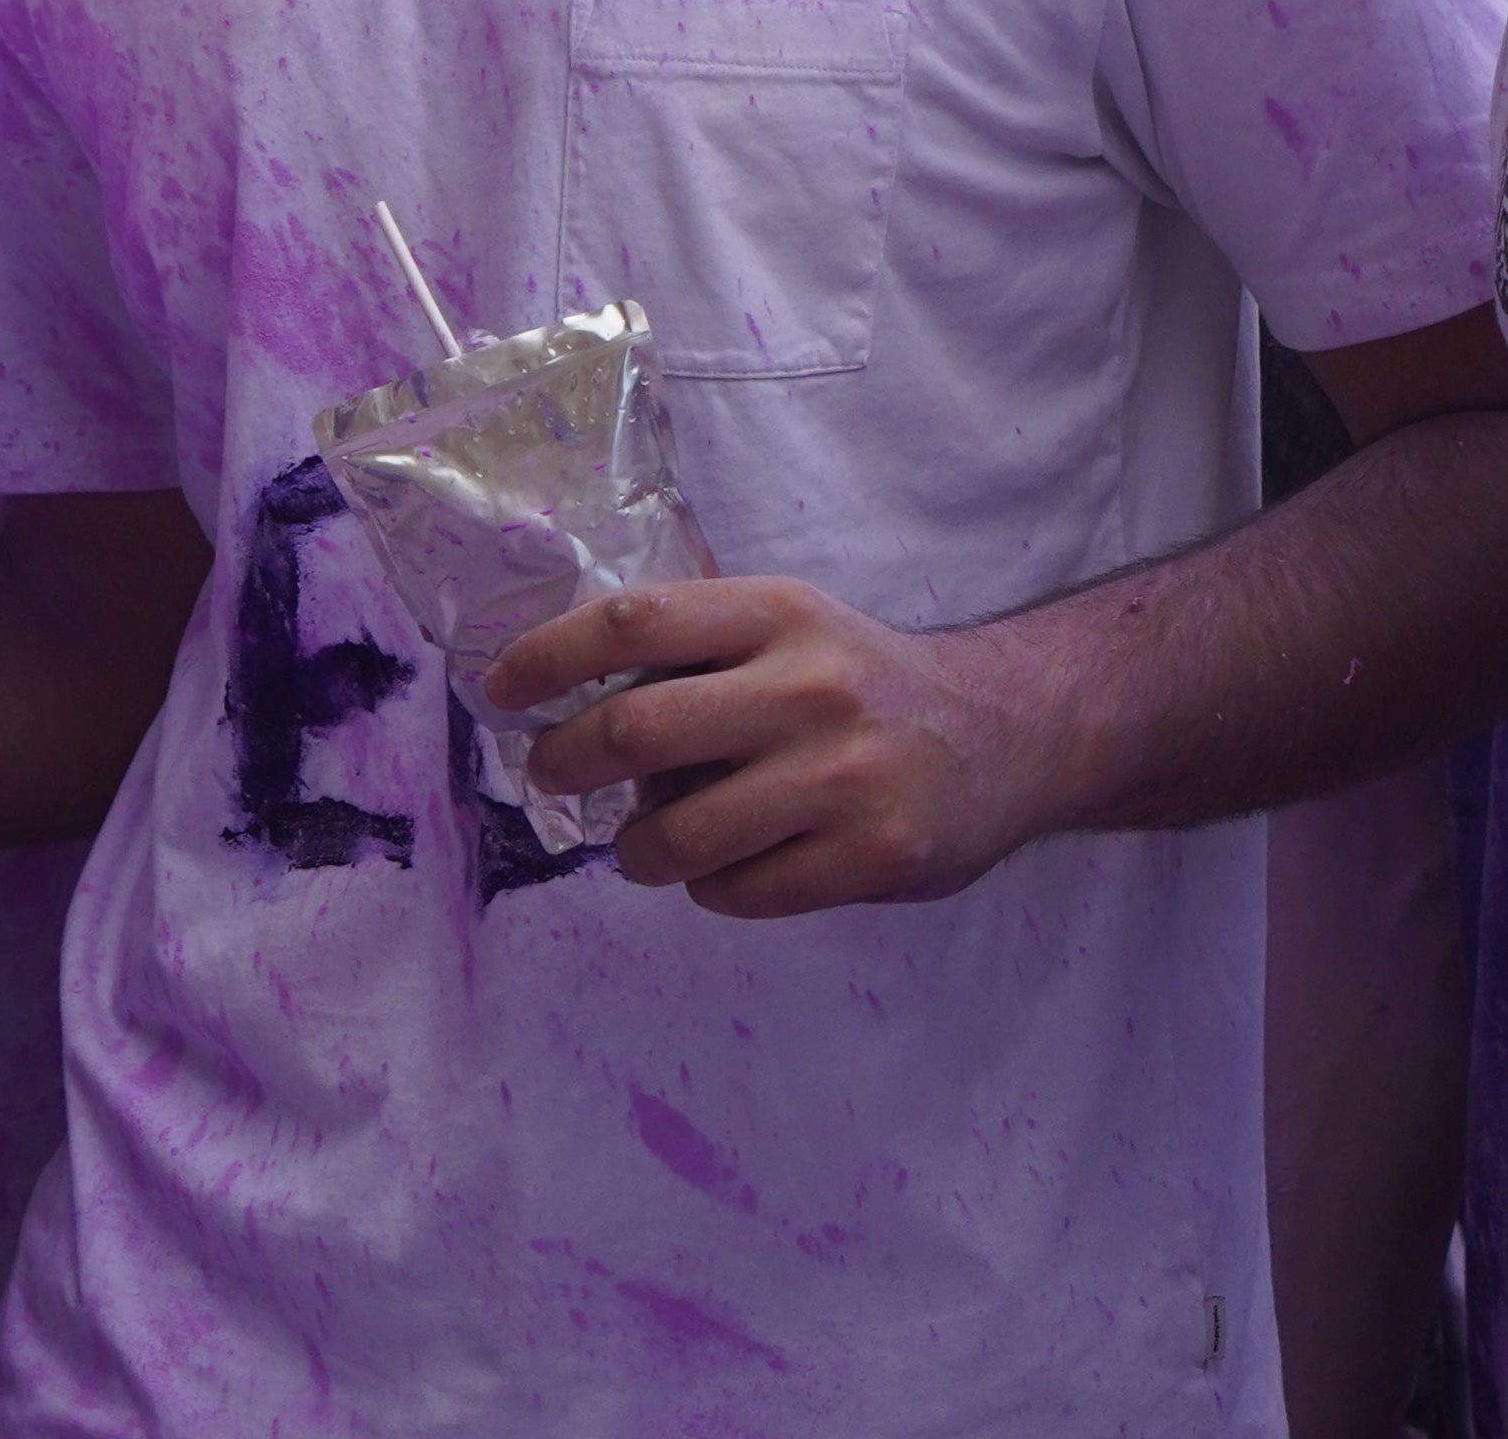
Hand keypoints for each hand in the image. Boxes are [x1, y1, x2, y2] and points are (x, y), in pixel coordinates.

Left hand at [494, 575, 1082, 917]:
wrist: (1007, 734)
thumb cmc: (862, 679)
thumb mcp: (789, 627)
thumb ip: (696, 649)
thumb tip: (561, 692)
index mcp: (777, 614)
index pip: (632, 622)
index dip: (548, 656)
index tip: (500, 689)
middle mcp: (809, 687)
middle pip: (636, 730)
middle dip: (566, 761)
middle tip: (552, 774)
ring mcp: (844, 777)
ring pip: (679, 834)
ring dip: (636, 849)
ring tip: (642, 845)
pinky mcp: (873, 858)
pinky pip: (739, 892)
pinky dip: (709, 889)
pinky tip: (726, 869)